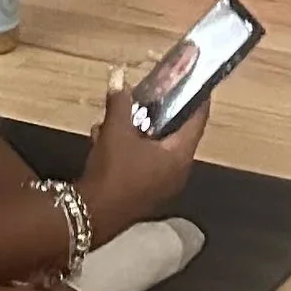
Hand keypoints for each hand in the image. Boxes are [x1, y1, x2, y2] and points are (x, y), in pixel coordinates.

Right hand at [79, 72, 208, 242]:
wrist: (93, 213)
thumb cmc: (114, 169)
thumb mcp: (115, 129)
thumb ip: (120, 102)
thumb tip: (119, 77)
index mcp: (179, 156)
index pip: (197, 120)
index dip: (197, 98)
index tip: (194, 79)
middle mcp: (177, 171)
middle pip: (176, 133)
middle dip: (160, 112)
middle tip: (150, 92)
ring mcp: (162, 184)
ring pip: (157, 147)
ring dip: (140, 130)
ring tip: (120, 114)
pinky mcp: (146, 191)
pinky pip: (146, 161)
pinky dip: (132, 147)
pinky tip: (106, 137)